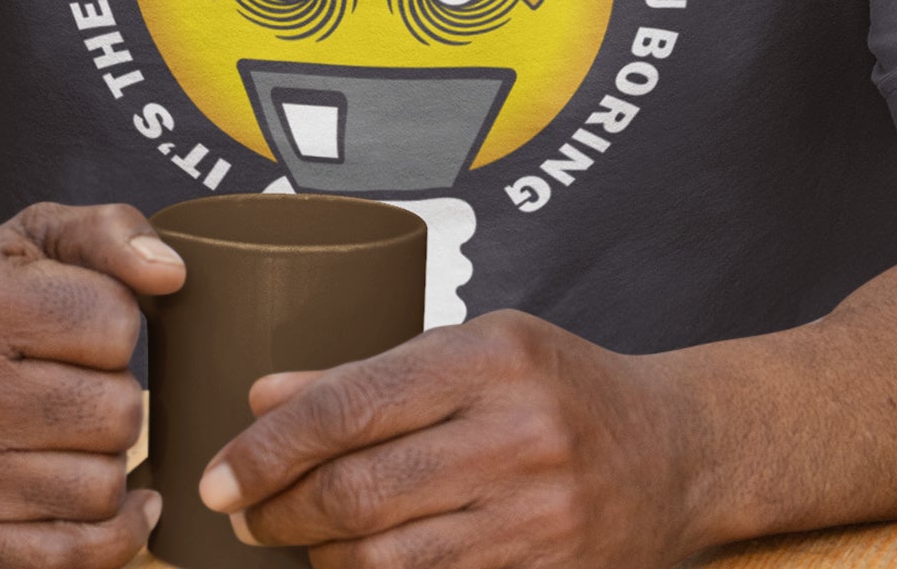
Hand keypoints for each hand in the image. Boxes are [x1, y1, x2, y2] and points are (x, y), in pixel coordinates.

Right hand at [0, 201, 184, 568]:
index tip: (81, 325)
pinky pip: (70, 558)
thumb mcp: (34, 237)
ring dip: (106, 459)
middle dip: (116, 393)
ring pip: (103, 486)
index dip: (116, 320)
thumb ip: (113, 232)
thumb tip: (171, 276)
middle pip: (118, 411)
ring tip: (69, 432)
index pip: (116, 322)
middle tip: (77, 383)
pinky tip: (121, 504)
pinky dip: (114, 535)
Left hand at [196, 309, 691, 568]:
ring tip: (295, 540)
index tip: (218, 473)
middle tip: (242, 514)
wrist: (678, 452)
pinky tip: (352, 566)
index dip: (270, 447)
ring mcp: (538, 514)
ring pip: (387, 559)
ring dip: (320, 557)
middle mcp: (517, 431)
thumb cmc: (557, 386)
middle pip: (359, 491)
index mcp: (491, 355)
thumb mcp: (473, 349)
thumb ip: (368, 374)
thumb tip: (260, 396)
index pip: (352, 403)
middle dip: (279, 510)